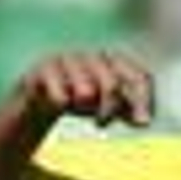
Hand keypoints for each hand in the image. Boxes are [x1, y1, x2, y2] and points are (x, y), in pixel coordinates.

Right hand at [17, 50, 154, 129]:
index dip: (143, 100)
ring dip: (83, 105)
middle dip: (110, 108)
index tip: (143, 124)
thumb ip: (129, 111)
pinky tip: (57, 103)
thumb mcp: (108, 106)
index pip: (139, 76)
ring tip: (76, 107)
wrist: (35, 100)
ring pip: (86, 90)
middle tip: (101, 122)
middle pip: (112, 84)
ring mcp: (67, 59)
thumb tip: (144, 121)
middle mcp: (93, 55)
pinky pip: (60, 94)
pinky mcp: (43, 68)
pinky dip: (61, 104)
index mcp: (114, 61)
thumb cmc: (78, 101)